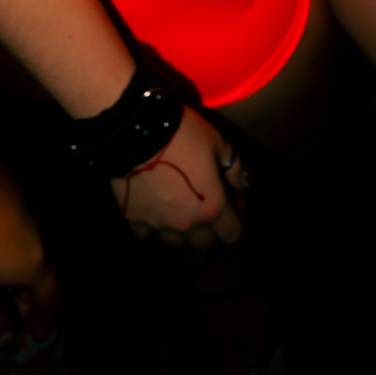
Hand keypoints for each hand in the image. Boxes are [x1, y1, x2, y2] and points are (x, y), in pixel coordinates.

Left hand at [0, 159, 60, 341]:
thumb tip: (5, 336)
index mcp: (33, 260)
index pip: (50, 294)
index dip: (44, 317)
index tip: (36, 334)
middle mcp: (36, 231)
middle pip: (34, 273)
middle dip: (15, 301)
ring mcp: (22, 204)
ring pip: (19, 249)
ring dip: (3, 273)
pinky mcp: (5, 185)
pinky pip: (8, 227)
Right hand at [111, 105, 249, 249]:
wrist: (136, 131)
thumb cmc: (183, 134)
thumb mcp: (217, 142)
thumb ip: (234, 167)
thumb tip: (243, 185)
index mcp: (211, 207)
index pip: (232, 233)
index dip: (236, 218)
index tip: (231, 199)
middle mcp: (186, 223)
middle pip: (203, 243)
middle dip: (209, 229)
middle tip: (204, 204)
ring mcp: (157, 223)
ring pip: (174, 243)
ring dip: (180, 231)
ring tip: (178, 209)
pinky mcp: (132, 218)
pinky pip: (144, 233)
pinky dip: (150, 226)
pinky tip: (152, 209)